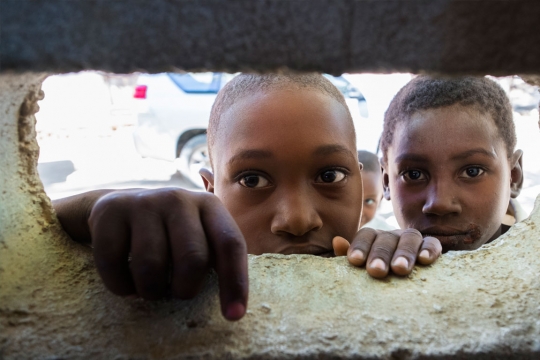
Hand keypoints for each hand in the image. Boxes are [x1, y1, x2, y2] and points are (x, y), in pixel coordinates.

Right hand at [55, 188, 247, 320]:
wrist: (119, 205)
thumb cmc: (170, 230)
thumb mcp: (199, 232)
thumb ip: (217, 256)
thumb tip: (233, 306)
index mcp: (209, 205)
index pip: (230, 244)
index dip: (235, 282)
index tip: (233, 316)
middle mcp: (179, 199)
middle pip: (192, 259)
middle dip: (186, 289)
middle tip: (178, 292)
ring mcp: (143, 204)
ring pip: (151, 267)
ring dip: (151, 291)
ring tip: (152, 287)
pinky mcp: (111, 213)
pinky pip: (114, 266)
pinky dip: (121, 286)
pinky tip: (127, 280)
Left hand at [332, 228, 441, 277]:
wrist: (405, 289)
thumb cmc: (376, 274)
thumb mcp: (361, 267)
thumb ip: (349, 256)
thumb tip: (337, 242)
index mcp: (373, 238)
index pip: (366, 235)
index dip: (360, 246)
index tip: (355, 261)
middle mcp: (392, 235)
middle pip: (387, 238)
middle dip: (381, 254)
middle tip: (376, 271)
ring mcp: (411, 239)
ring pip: (409, 238)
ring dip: (404, 252)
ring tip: (399, 269)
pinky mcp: (430, 247)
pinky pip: (432, 243)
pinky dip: (429, 249)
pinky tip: (424, 260)